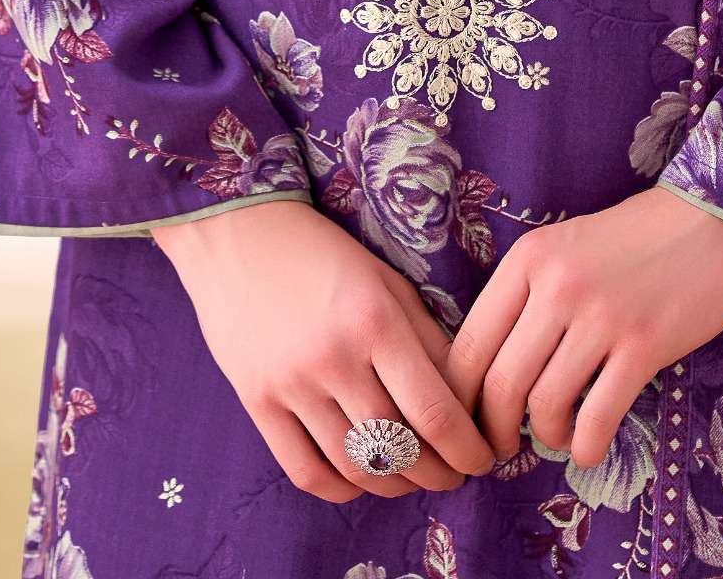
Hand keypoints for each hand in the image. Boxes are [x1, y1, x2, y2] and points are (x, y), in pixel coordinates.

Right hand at [151, 200, 497, 502]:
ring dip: (394, 485)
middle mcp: (334, 356)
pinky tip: (362, 477)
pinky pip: (305, 471)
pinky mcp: (257, 402)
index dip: (467, 449)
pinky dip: (342, 488)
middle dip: (439, 474)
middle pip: (398, 449)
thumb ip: (427, 338)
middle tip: (455, 474)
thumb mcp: (386, 281)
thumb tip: (467, 400)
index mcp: (375, 319)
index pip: (435, 410)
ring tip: (414, 478)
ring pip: (355, 466)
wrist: (238, 234)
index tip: (484, 459)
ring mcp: (291, 384)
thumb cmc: (324, 254)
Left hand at [440, 184, 722, 471]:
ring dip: (545, 436)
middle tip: (502, 448)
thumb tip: (491, 365)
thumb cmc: (636, 237)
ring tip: (557, 436)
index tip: (469, 422)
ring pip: (544, 404)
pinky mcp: (644, 345)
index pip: (471, 343)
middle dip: (493, 431)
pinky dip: (585, 447)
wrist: (714, 217)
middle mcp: (557, 285)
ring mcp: (601, 315)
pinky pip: (597, 417)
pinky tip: (589, 446)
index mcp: (529, 258)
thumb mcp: (566, 245)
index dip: (460, 398)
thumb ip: (528, 293)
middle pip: (500, 383)